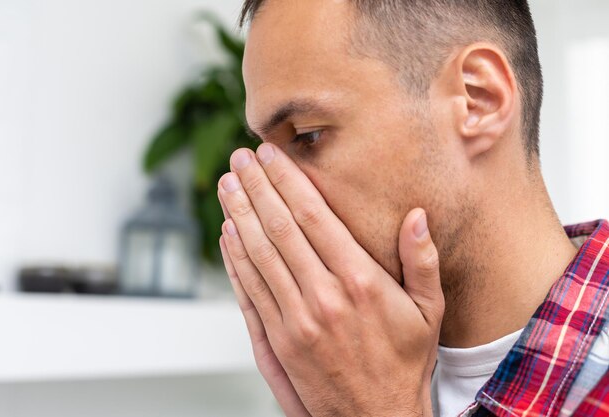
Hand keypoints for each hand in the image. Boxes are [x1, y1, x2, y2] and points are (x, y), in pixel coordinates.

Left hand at [218, 144, 443, 416]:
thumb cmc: (404, 363)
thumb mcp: (429, 311)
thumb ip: (422, 261)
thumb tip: (417, 216)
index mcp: (360, 282)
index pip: (314, 217)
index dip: (287, 181)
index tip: (270, 155)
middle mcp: (323, 297)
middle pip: (279, 229)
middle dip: (255, 188)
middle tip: (238, 159)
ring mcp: (295, 320)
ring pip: (257, 255)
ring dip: (237, 216)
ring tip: (226, 186)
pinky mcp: (278, 341)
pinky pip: (249, 291)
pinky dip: (235, 260)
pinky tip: (227, 235)